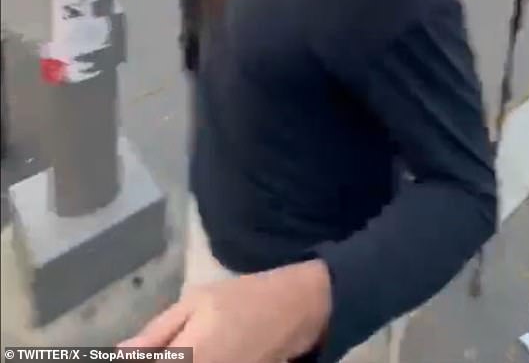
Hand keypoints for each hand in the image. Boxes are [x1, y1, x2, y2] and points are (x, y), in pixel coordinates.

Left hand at [119, 260, 331, 362]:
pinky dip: (189, 362)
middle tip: (147, 347)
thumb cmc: (242, 298)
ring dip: (170, 358)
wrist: (294, 309)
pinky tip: (186, 352)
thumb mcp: (197, 301)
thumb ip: (156, 334)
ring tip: (173, 347)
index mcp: (186, 358)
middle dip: (150, 357)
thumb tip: (118, 354)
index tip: (109, 354)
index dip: (132, 358)